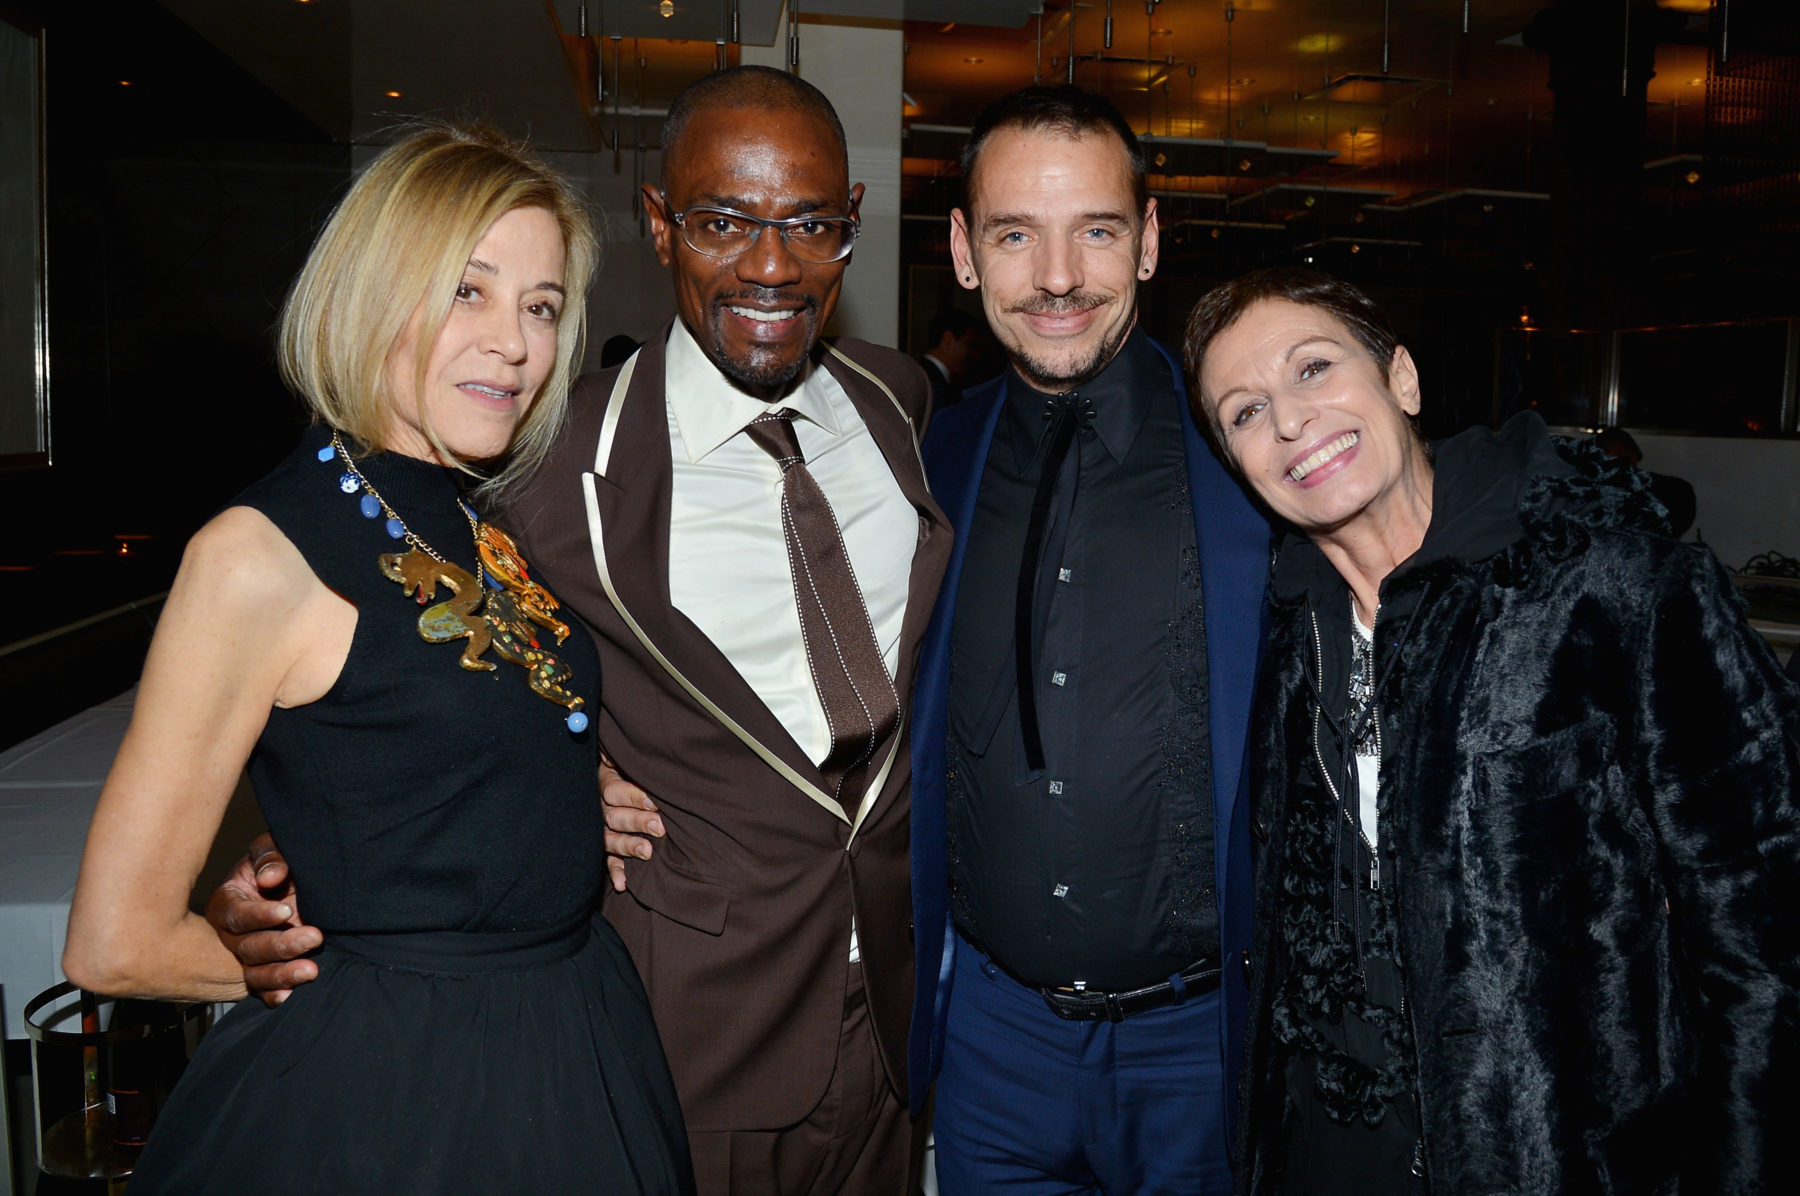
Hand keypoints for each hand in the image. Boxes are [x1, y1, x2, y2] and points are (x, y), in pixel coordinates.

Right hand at [204, 834, 321, 1005]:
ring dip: (281, 975)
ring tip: (311, 971)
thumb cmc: (278, 863)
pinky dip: (274, 995)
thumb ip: (270, 857)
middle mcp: (229, 934)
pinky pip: (261, 990)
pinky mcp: (261, 971)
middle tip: (313, 937)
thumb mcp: (272, 849)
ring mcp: (244, 956)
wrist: (297, 883)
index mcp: (226, 902)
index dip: (259, 915)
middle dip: (280, 945)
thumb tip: (269, 878)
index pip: (235, 913)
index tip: (286, 911)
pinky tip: (289, 995)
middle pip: (246, 947)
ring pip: (254, 973)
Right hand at [600, 754, 663, 892]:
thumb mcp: (630, 760)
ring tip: (647, 852)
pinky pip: (608, 861)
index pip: (614, 791)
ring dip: (628, 847)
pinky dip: (616, 872)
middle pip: (612, 816)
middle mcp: (601, 807)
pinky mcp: (606, 848)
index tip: (655, 803)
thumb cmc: (634, 769)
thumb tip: (648, 753)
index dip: (634, 797)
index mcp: (606, 782)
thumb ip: (637, 760)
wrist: (625, 779)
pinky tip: (622, 884)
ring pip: (609, 839)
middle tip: (659, 827)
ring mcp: (602, 829)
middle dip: (636, 822)